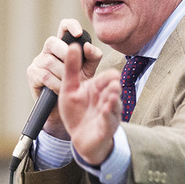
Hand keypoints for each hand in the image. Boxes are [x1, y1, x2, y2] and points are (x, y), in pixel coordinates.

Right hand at [25, 20, 101, 138]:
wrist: (67, 109)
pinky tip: (59, 90)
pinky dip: (54, 83)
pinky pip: (44, 75)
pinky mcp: (32, 73)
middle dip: (65, 55)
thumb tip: (87, 46)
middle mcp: (48, 50)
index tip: (79, 34)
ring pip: (49, 61)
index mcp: (63, 45)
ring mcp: (38, 61)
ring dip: (61, 74)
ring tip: (68, 84)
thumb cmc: (77, 86)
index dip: (70, 26)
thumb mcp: (89, 71)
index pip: (64, 27)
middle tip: (74, 70)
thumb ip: (92, 57)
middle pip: (53, 42)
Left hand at [59, 42, 120, 164]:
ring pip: (114, 105)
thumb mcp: (70, 89)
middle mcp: (107, 99)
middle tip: (113, 79)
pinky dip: (108, 115)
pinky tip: (105, 110)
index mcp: (98, 88)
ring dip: (114, 100)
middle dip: (113, 85)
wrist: (81, 139)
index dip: (107, 71)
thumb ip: (71, 69)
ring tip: (112, 94)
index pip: (107, 75)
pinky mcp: (106, 128)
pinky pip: (109, 121)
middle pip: (113, 89)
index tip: (105, 65)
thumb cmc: (78, 112)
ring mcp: (109, 114)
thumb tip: (72, 44)